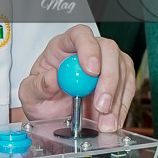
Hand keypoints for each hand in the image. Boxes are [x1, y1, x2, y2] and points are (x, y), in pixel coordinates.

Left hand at [17, 25, 135, 133]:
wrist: (51, 112)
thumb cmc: (41, 95)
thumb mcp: (29, 93)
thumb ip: (38, 85)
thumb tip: (53, 78)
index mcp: (63, 46)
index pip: (80, 35)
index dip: (88, 48)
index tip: (91, 71)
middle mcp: (87, 49)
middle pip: (107, 49)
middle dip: (108, 79)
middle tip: (101, 106)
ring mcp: (106, 62)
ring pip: (122, 69)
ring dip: (117, 99)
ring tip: (105, 122)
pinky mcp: (118, 77)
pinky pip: (128, 87)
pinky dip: (122, 106)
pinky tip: (112, 120)